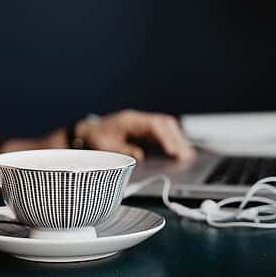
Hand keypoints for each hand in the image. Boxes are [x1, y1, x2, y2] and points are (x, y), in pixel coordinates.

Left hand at [74, 110, 195, 161]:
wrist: (88, 133)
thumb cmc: (96, 139)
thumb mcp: (105, 147)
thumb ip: (123, 151)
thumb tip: (140, 156)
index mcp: (130, 120)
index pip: (153, 126)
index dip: (165, 138)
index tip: (173, 151)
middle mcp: (139, 119)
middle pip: (164, 124)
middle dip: (177, 139)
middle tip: (187, 156)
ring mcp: (143, 124)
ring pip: (166, 127)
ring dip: (178, 140)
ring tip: (187, 156)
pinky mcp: (145, 132)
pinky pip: (163, 133)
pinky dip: (173, 141)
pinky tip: (180, 152)